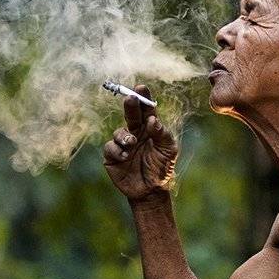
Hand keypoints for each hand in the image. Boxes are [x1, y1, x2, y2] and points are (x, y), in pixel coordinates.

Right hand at [102, 86, 178, 201]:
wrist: (151, 190)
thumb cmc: (162, 168)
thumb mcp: (168, 150)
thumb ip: (162, 133)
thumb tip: (153, 120)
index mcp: (149, 128)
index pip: (146, 110)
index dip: (143, 98)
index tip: (141, 88)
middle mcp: (135, 133)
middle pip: (130, 114)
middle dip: (129, 105)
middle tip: (130, 98)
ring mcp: (123, 144)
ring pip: (119, 132)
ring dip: (124, 137)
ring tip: (132, 144)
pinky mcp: (112, 156)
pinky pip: (110, 147)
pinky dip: (117, 150)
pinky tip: (126, 157)